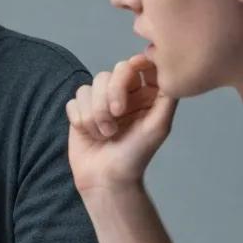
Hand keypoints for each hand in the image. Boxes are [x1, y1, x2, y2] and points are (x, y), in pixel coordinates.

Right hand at [65, 55, 176, 192]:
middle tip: (117, 115)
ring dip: (95, 113)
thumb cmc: (136, 155)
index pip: (138, 66)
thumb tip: (168, 70)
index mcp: (144, 96)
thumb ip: (166, 97)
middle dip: (111, 93)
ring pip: (89, 87)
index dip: (135, 63)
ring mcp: (98, 102)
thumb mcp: (159, 126)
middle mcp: (122, 95)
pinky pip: (74, 101)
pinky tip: (90, 133)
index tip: (134, 68)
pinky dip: (81, 119)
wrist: (107, 178)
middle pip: (111, 73)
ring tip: (105, 133)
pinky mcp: (79, 112)